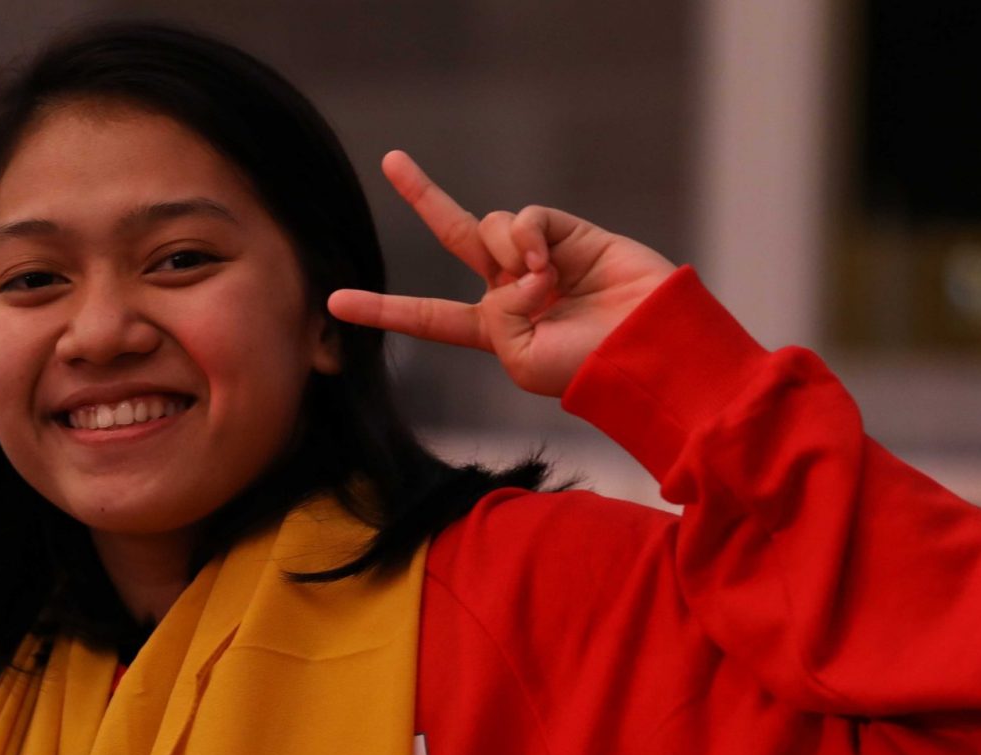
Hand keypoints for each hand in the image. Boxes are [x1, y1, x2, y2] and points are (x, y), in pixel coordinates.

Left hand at [327, 151, 676, 396]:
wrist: (646, 347)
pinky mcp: (569, 232)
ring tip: (543, 283)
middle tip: (391, 159)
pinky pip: (526, 218)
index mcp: (493, 329)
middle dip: (423, 194)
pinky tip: (549, 264)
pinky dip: (528, 238)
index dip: (382, 309)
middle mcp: (511, 288)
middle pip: (456, 234)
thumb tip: (514, 270)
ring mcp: (540, 257)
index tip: (335, 302)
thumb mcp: (520, 361)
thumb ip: (496, 317)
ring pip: (491, 226)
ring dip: (506, 251)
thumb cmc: (584, 368)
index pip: (427, 316)